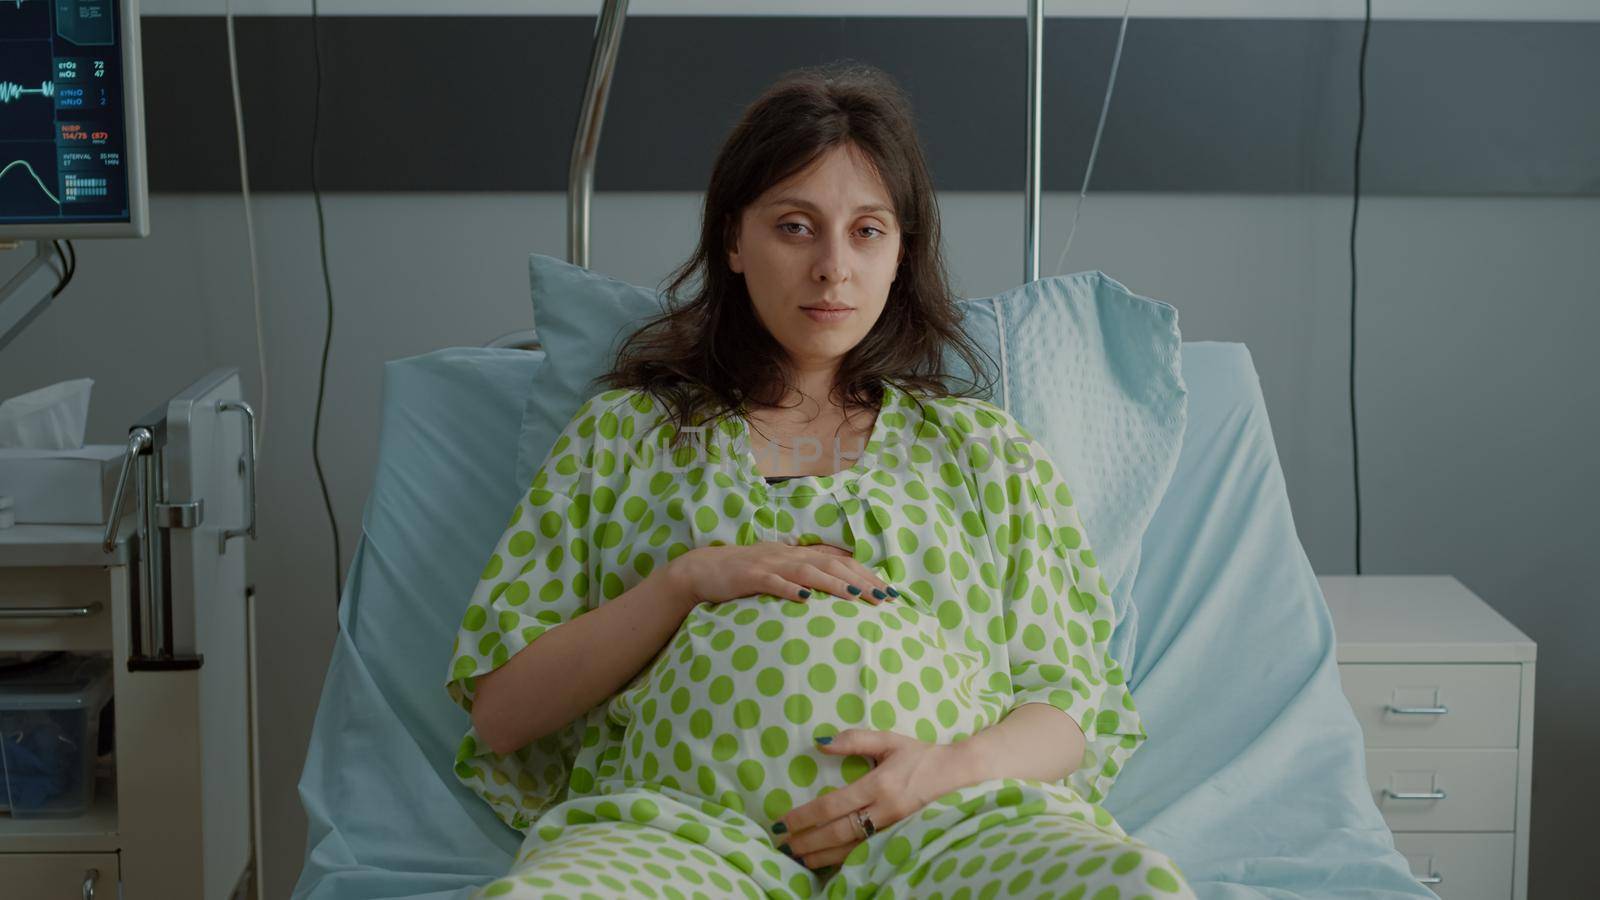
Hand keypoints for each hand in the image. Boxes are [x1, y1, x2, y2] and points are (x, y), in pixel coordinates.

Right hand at [666, 542, 898, 607]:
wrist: (704, 569)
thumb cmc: (745, 574)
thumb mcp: (780, 570)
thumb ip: (807, 573)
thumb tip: (840, 580)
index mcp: (797, 554)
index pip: (839, 561)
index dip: (865, 573)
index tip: (889, 590)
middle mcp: (788, 555)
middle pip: (831, 564)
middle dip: (860, 579)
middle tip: (884, 597)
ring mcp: (769, 565)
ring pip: (807, 571)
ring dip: (834, 583)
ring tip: (856, 596)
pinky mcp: (750, 577)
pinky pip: (773, 582)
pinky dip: (790, 589)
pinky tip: (806, 600)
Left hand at [772, 730, 975, 869]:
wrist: (960, 776)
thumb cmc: (921, 756)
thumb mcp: (889, 741)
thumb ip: (855, 740)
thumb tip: (820, 743)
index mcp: (879, 785)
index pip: (834, 805)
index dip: (806, 816)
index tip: (784, 821)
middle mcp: (885, 811)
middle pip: (838, 832)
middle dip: (808, 841)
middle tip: (783, 844)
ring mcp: (894, 829)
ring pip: (852, 849)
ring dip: (822, 856)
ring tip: (798, 858)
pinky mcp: (900, 839)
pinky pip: (867, 853)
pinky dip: (845, 861)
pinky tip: (828, 862)